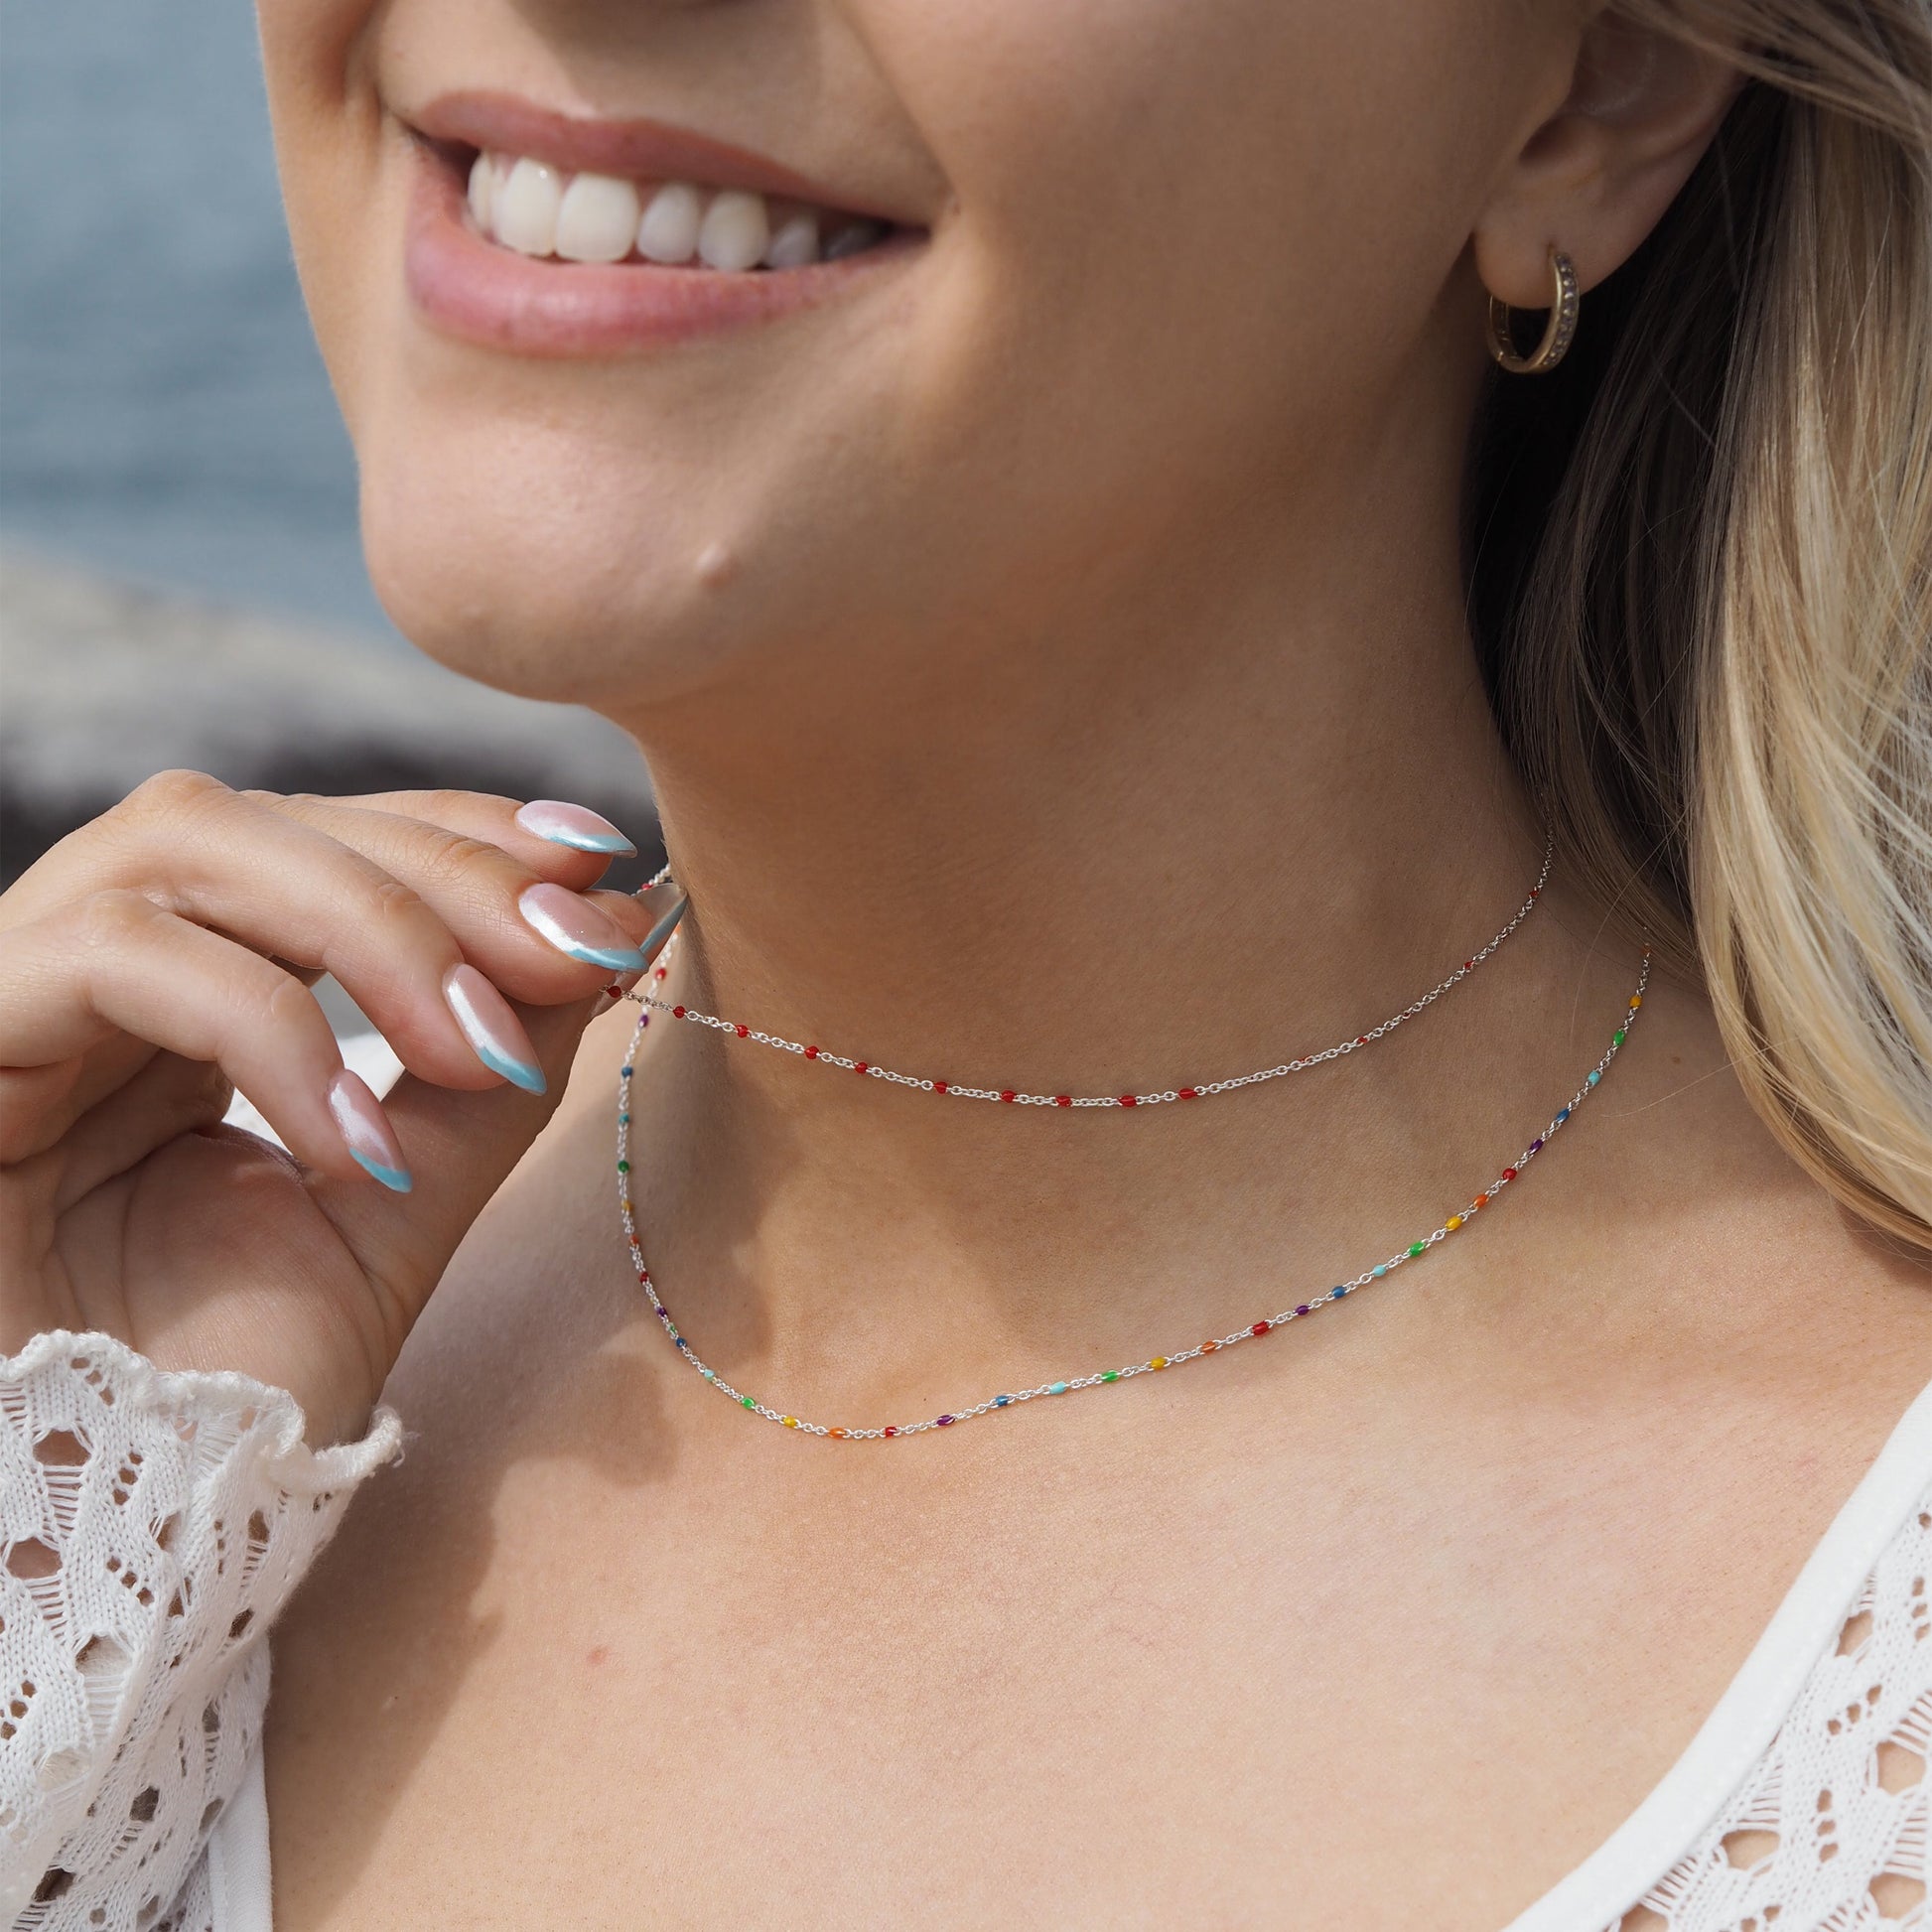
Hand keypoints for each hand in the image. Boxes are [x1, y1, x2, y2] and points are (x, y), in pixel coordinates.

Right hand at [0, 774, 671, 1446]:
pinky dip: (259, 1024)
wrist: (98, 1546)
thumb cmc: (226, 1390)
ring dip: (367, 926)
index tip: (601, 869)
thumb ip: (489, 1070)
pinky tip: (350, 1140)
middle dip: (440, 871)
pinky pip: (103, 957)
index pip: (320, 842)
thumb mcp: (397, 1206)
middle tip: (575, 948)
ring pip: (183, 845)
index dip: (458, 831)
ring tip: (476, 1047)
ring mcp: (9, 998)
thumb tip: (615, 922)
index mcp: (186, 997)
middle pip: (262, 820)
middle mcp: (91, 973)